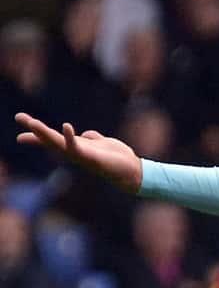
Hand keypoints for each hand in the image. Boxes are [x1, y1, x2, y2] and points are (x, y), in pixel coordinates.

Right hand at [15, 113, 142, 192]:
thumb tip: (86, 134)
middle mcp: (75, 152)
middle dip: (34, 129)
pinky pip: (77, 148)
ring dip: (44, 134)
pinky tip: (66, 126)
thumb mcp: (102, 144)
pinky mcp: (91, 158)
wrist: (131, 171)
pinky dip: (70, 138)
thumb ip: (92, 138)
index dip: (37, 133)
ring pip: (58, 144)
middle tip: (18, 116)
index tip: (22, 123)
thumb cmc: (116, 159)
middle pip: (50, 139)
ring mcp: (81, 156)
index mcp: (76, 146)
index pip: (53, 138)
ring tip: (32, 122)